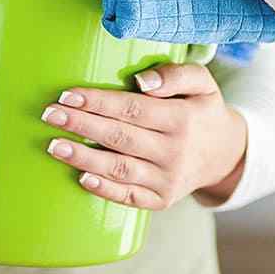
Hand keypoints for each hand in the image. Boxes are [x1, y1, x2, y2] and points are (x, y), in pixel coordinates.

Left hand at [41, 63, 246, 209]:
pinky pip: (130, 197)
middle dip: (81, 125)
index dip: (98, 102)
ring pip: (120, 169)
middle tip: (49, 114)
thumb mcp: (202, 82)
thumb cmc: (201, 109)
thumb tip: (142, 81)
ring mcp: (168, 179)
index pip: (132, 108)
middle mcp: (174, 151)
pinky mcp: (161, 199)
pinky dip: (105, 190)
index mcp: (181, 118)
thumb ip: (174, 74)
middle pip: (120, 137)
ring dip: (83, 158)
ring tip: (53, 146)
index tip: (67, 95)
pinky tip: (81, 177)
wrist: (225, 153)